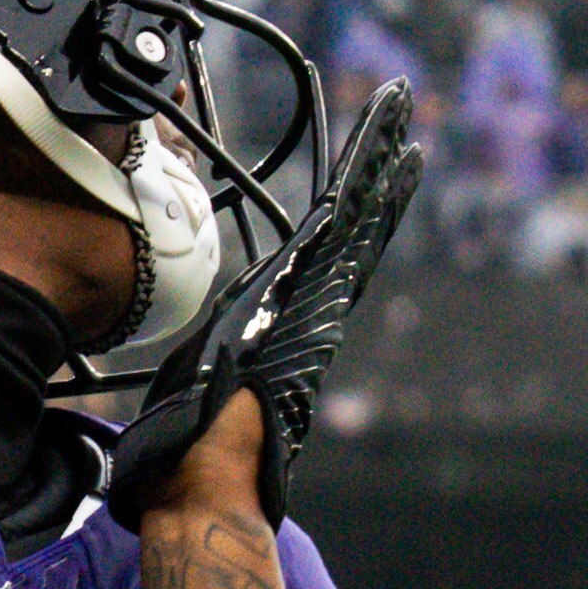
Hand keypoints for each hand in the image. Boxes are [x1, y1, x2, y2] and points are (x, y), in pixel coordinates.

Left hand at [105, 78, 422, 530]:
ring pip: (355, 213)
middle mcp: (309, 309)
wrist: (202, 485)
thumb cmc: (185, 460)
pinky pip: (342, 229)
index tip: (371, 166)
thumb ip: (208, 377)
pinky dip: (369, 185)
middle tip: (401, 107)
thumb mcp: (194, 394)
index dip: (348, 204)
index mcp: (278, 322)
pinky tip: (394, 149)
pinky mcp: (309, 300)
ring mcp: (315, 304)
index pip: (320, 249)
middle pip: (353, 221)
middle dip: (377, 163)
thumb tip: (196, 391)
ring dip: (379, 155)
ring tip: (403, 103)